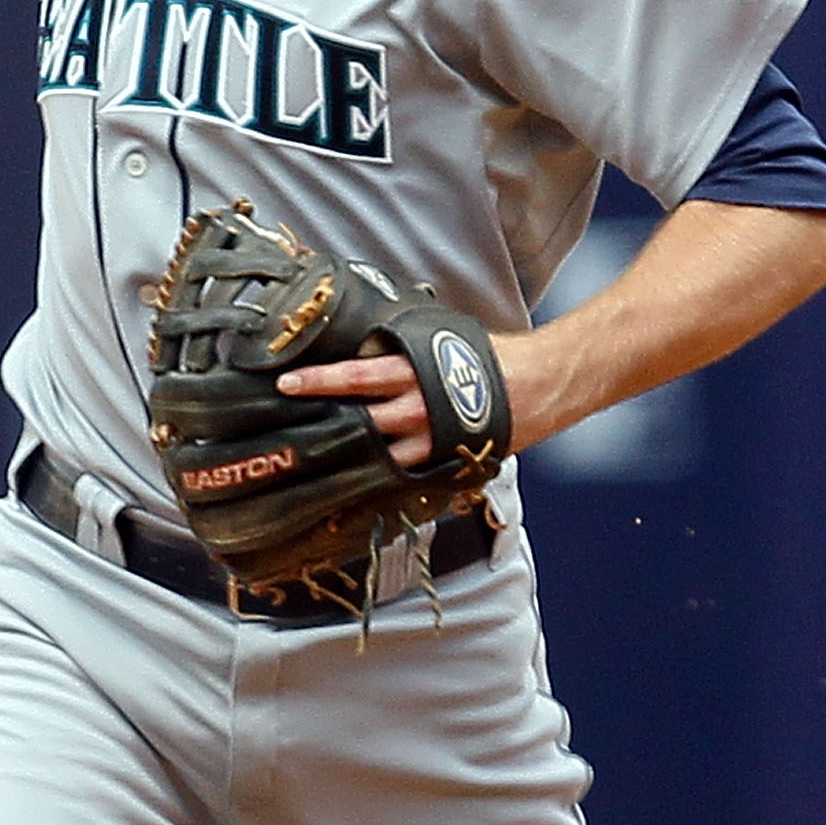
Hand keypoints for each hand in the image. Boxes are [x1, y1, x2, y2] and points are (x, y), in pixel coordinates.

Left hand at [280, 333, 546, 467]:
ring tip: (310, 463)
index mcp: (414, 371)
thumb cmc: (492, 357)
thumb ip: (404, 344)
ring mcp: (430, 442)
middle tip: (284, 433)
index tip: (286, 384)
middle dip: (321, 426)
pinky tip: (352, 486)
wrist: (541, 385)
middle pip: (358, 422)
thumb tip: (369, 340)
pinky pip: (404, 476)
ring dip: (344, 458)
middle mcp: (417, 408)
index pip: (356, 376)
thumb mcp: (442, 339)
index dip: (319, 381)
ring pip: (376, 456)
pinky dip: (379, 479)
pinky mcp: (443, 463)